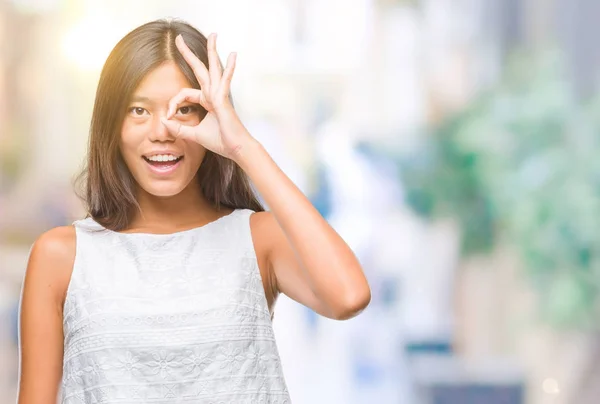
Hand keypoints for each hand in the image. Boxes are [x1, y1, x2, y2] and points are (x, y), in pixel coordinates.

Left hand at [161, 33, 251, 158]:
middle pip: (199, 69)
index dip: (173, 103)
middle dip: (188, 53)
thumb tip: (164, 122)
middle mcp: (213, 94)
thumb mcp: (193, 135)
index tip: (168, 116)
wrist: (236, 149)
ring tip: (213, 35)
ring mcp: (220, 95)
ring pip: (214, 68)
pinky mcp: (224, 100)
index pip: (184, 94)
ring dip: (212, 51)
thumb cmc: (221, 141)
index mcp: (208, 101)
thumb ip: (178, 129)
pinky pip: (225, 81)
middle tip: (178, 39)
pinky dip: (229, 69)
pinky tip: (233, 55)